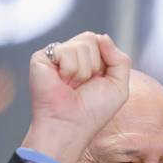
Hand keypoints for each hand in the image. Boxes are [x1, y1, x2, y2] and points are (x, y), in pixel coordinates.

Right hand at [22, 32, 130, 162]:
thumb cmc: (93, 113)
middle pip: (91, 38)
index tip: (98, 82)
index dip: (105, 60)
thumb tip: (103, 37)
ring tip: (72, 86)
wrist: (70, 126)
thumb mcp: (119, 87)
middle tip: (83, 86)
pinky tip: (62, 83)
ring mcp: (56, 56)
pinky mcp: (42, 58)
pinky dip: (69, 70)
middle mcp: (71, 57)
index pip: (100, 41)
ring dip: (82, 71)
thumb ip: (121, 60)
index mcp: (88, 62)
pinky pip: (65, 50)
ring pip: (80, 44)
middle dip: (94, 65)